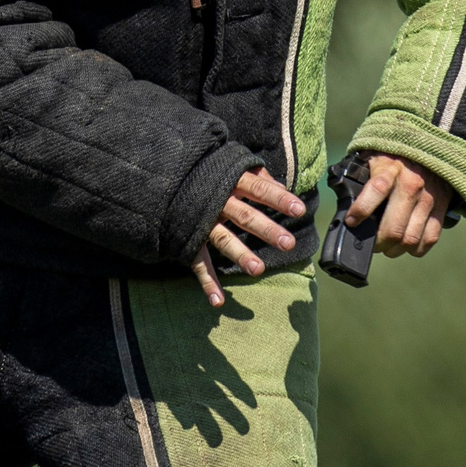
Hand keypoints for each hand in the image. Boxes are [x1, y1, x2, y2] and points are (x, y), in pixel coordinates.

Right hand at [189, 168, 305, 306]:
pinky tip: (218, 302)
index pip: (260, 189)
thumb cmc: (208, 171)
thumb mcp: (230, 165)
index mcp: (231, 181)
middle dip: (266, 229)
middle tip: (288, 243)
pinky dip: (207, 283)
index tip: (299, 210)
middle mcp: (217, 201)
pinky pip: (198, 262)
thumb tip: (280, 185)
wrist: (166, 178)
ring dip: (240, 254)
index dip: (279, 199)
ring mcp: (202, 221)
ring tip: (258, 270)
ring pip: (223, 239)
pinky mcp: (189, 238)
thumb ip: (256, 175)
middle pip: (245, 216)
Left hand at [345, 154, 452, 258]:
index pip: (377, 190)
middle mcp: (412, 185)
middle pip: (393, 228)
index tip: (351, 221)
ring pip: (410, 239)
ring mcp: (428, 199)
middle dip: (378, 243)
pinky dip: (415, 248)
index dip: (361, 210)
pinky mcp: (441, 208)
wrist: (430, 145)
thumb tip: (343, 197)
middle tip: (372, 244)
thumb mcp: (375, 157)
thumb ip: (361, 176)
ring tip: (387, 246)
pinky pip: (429, 239)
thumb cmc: (395, 156)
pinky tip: (406, 244)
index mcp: (391, 169)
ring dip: (395, 249)